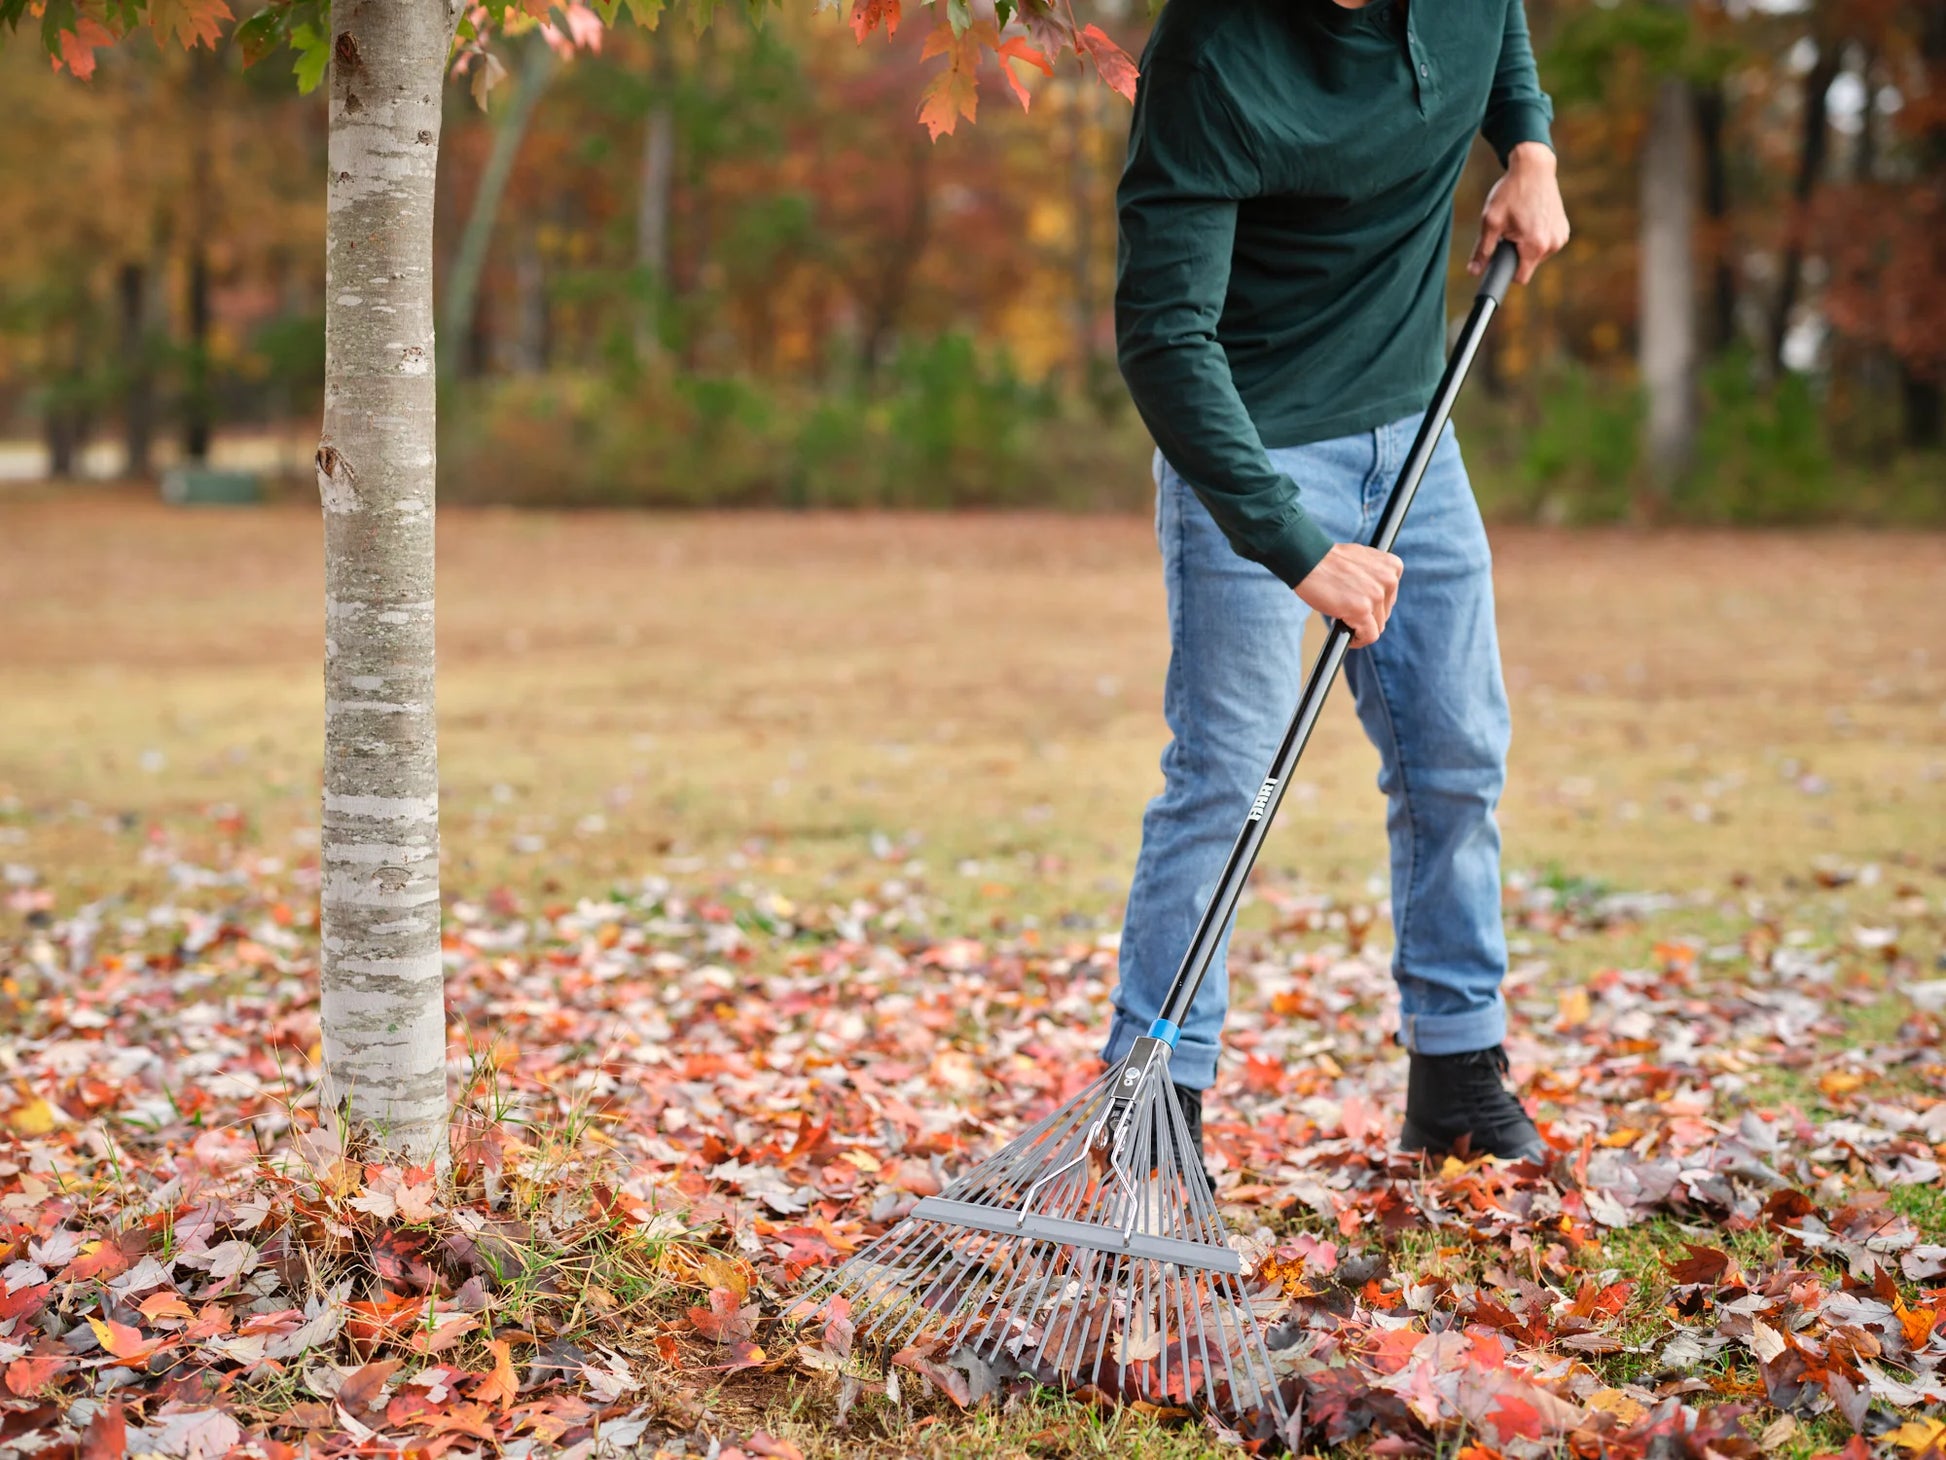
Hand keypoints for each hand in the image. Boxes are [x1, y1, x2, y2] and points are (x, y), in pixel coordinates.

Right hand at [1295, 543, 1403, 646]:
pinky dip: (1358, 640)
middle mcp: (1389, 580)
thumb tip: (1377, 598)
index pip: (1390, 598)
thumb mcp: (1362, 560)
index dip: (1373, 605)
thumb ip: (1374, 576)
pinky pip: (1368, 636)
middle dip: (1366, 617)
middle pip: (1384, 614)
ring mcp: (1376, 596)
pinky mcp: (1362, 609)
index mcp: (1392, 566)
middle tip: (1347, 613)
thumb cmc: (1328, 560)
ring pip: (1377, 627)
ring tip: (1342, 619)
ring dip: (1359, 627)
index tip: (1359, 606)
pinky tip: (1348, 637)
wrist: (1308, 559)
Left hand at [1470, 141, 1569, 286]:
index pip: (1520, 278)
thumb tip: (1474, 271)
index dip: (1505, 272)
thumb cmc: (1511, 193)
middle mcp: (1553, 245)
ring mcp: (1561, 237)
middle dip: (1515, 254)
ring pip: (1537, 256)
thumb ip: (1483, 250)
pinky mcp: (1564, 229)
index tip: (1498, 262)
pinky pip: (1546, 244)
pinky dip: (1537, 237)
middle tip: (1508, 232)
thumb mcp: (1491, 221)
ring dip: (1526, 246)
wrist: (1533, 168)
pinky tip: (1531, 219)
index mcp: (1535, 246)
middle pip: (1527, 266)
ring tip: (1520, 223)